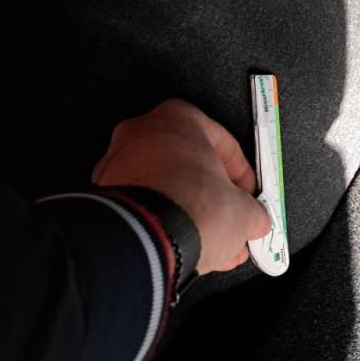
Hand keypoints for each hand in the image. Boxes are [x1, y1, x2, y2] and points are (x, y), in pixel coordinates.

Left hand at [91, 99, 270, 273]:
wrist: (145, 241)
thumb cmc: (187, 208)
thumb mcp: (244, 212)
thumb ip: (253, 211)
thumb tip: (254, 220)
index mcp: (180, 118)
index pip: (224, 145)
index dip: (243, 176)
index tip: (248, 195)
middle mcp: (144, 131)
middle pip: (191, 166)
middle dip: (212, 197)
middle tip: (228, 217)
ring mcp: (119, 161)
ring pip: (166, 187)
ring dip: (189, 211)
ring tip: (207, 238)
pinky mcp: (105, 193)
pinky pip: (144, 204)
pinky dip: (164, 221)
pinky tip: (182, 242)